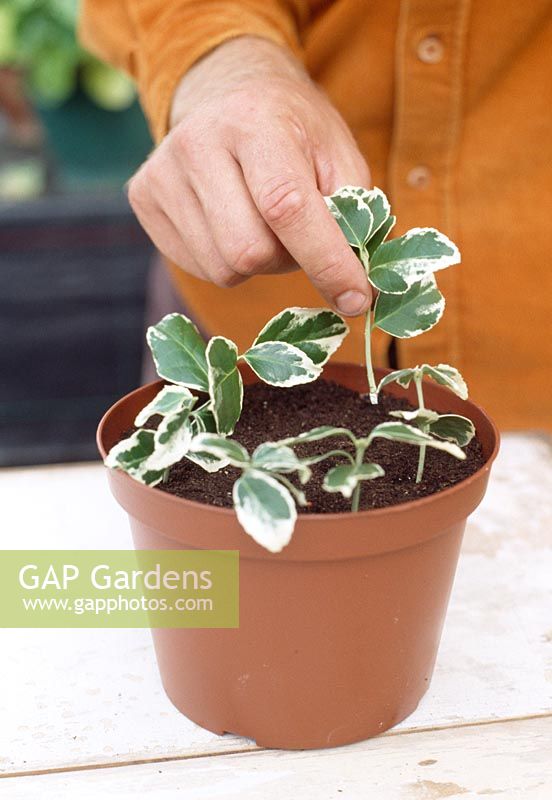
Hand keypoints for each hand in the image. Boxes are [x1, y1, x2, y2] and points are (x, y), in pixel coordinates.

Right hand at [128, 36, 371, 315]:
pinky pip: (199, 268)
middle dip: (287, 260)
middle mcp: (196, 142)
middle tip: (298, 235)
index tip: (357, 299)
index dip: (326, 262)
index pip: (287, 207)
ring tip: (262, 224)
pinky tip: (231, 223)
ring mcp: (162, 172)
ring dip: (258, 263)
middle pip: (249, 252)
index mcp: (255, 121)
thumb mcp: (338, 157)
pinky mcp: (144, 198)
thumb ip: (352, 217)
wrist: (226, 92)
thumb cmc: (294, 132)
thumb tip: (355, 290)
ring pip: (223, 269)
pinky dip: (228, 261)